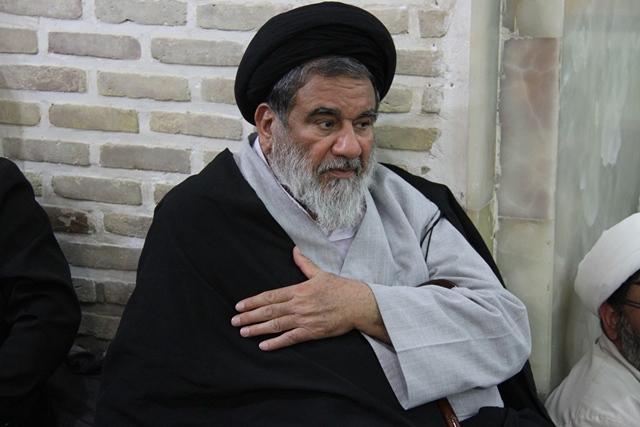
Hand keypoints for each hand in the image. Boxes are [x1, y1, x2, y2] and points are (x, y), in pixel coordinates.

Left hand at [231, 246, 388, 349]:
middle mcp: (298, 304)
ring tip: (243, 332)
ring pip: (276, 325)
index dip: (253, 301)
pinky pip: (290, 338)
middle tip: (234, 321)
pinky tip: (263, 346)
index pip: (270, 296)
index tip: (239, 305)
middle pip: (269, 311)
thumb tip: (295, 250)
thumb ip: (305, 263)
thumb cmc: (341, 288)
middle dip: (249, 316)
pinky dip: (276, 343)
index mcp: (299, 289)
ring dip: (258, 329)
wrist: (358, 304)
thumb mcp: (321, 273)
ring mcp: (304, 319)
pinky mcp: (312, 332)